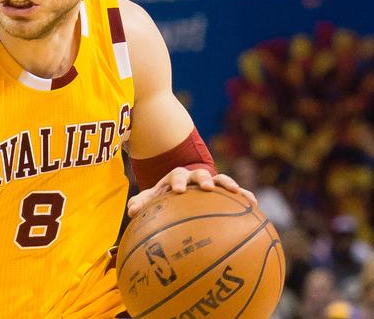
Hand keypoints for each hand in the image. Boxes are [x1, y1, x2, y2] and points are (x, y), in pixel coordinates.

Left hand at [127, 167, 256, 217]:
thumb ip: (143, 203)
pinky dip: (245, 195)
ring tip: (237, 192)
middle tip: (207, 187)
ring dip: (228, 183)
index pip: (176, 176)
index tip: (178, 191)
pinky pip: (236, 192)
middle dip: (204, 179)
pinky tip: (254, 204)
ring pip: (221, 179)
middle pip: (199, 174)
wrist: (184, 187)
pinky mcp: (224, 190)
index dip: (178, 182)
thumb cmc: (166, 196)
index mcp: (176, 177)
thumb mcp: (153, 198)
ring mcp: (211, 181)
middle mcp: (194, 176)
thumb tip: (131, 211)